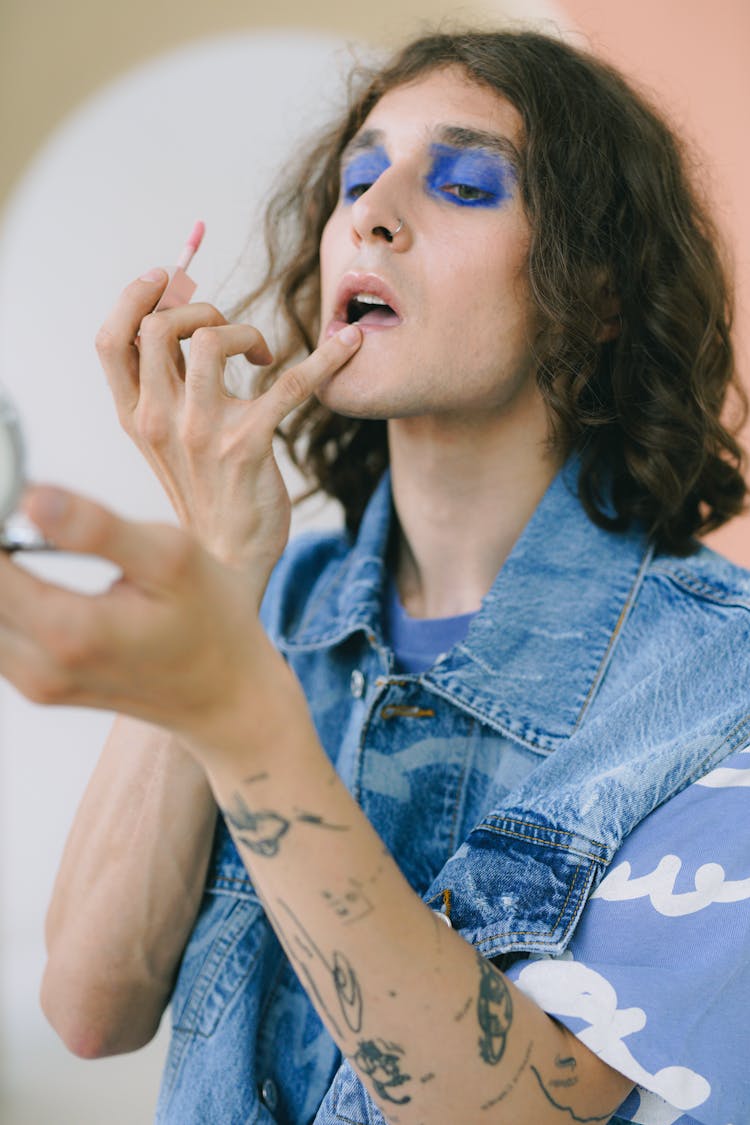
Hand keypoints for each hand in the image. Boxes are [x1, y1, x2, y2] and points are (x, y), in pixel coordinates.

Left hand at [0, 487, 307, 756]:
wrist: (227, 697)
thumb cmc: (212, 624)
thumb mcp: (172, 559)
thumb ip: (97, 529)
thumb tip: (31, 497)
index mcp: (69, 632)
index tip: (12, 492)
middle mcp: (40, 667)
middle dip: (2, 546)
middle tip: (21, 510)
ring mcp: (37, 683)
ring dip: (5, 573)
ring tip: (27, 537)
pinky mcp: (40, 685)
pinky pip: (0, 633)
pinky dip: (9, 598)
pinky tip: (31, 571)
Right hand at [95, 271, 360, 588]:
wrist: (225, 562)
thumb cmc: (203, 494)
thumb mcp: (165, 439)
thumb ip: (165, 381)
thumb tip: (173, 307)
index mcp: (134, 417)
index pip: (112, 340)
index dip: (135, 297)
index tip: (165, 277)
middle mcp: (159, 420)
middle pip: (160, 327)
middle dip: (199, 308)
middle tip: (226, 331)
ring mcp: (201, 432)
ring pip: (212, 340)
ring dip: (244, 329)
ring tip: (260, 354)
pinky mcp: (249, 445)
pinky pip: (292, 384)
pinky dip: (327, 357)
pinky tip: (349, 345)